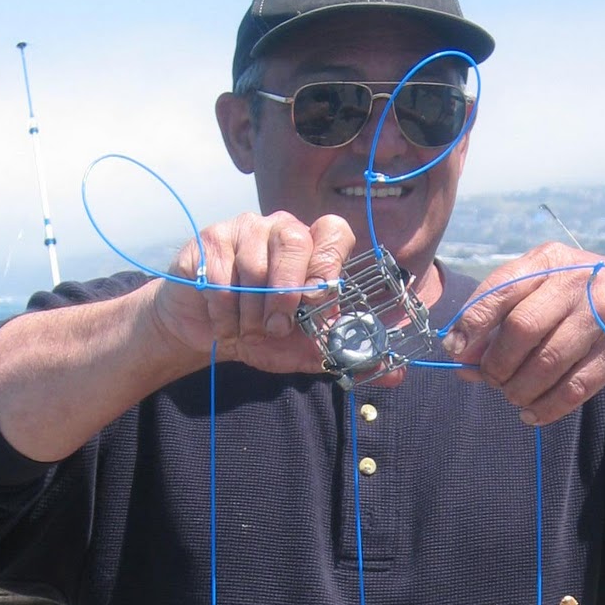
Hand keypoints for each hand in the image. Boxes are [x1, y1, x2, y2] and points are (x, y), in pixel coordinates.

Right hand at [149, 211, 354, 376]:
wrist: (208, 333)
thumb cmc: (260, 333)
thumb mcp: (305, 350)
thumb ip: (346, 357)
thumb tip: (397, 374)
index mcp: (313, 249)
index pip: (335, 231)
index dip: (329, 263)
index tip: (319, 300)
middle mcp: (282, 230)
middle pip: (294, 241)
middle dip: (286, 293)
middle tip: (277, 328)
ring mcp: (245, 230)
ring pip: (255, 264)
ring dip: (252, 311)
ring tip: (248, 328)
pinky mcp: (211, 240)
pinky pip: (221, 276)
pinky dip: (224, 312)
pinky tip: (225, 322)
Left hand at [440, 245, 604, 424]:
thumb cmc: (588, 298)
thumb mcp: (549, 288)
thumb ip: (504, 316)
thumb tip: (460, 360)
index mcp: (550, 260)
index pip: (500, 289)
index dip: (472, 324)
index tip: (457, 351)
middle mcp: (577, 282)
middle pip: (520, 331)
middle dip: (496, 364)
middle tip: (493, 380)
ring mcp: (601, 317)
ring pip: (545, 365)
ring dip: (519, 390)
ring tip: (514, 396)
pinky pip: (572, 389)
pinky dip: (546, 407)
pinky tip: (533, 413)